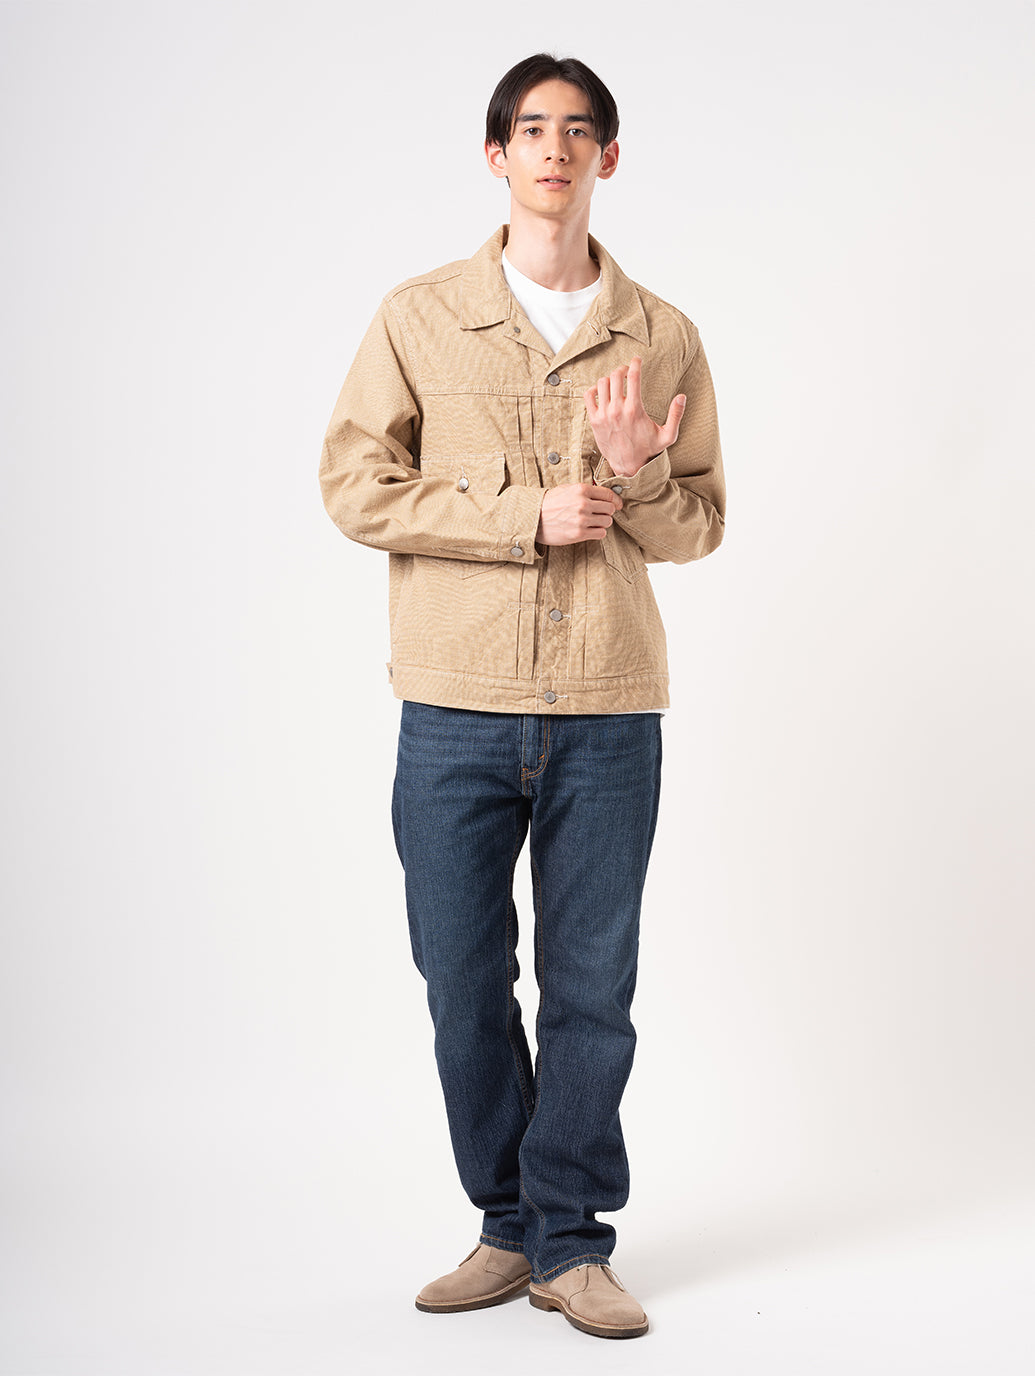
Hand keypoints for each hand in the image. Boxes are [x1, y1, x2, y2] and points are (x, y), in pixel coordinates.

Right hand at [536, 483, 622, 545]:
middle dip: (608, 512)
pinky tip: (590, 530)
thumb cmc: (549, 503)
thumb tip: (603, 494)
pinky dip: (598, 532)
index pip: (609, 494)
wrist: (533, 518)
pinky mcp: (579, 533)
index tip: (618, 504)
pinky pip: (601, 533)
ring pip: (608, 521)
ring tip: (593, 522)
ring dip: (603, 522)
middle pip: (610, 509)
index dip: (616, 500)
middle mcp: (583, 504)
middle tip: (601, 514)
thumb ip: (585, 490)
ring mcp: (582, 519)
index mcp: (581, 490)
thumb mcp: (566, 489)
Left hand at [584, 356, 685, 475]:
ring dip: (609, 379)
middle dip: (622, 369)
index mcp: (635, 410)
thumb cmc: (649, 450)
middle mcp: (617, 410)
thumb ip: (676, 415)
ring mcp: (603, 415)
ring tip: (616, 382)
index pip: (633, 377)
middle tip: (627, 371)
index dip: (635, 363)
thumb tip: (682, 396)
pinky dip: (594, 389)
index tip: (637, 359)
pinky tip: (602, 391)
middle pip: (615, 376)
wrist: (629, 466)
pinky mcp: (594, 421)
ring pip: (602, 383)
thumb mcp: (668, 436)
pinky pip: (588, 396)